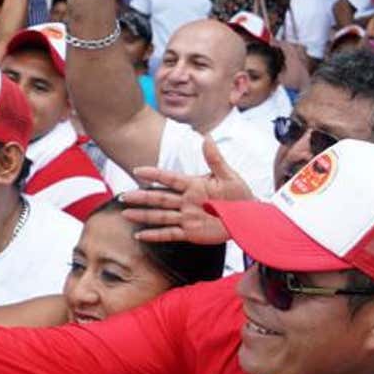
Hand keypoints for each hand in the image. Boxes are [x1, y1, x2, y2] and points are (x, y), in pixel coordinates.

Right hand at [118, 137, 247, 245]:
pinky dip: (154, 235)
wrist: (249, 217)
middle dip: (141, 197)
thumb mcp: (229, 175)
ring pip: (160, 216)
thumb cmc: (240, 195)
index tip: (138, 171)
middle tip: (123, 196)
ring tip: (125, 213)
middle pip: (159, 198)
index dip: (154, 174)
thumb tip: (207, 138)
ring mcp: (186, 217)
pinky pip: (169, 233)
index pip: (170, 179)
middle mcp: (186, 201)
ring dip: (143, 215)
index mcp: (194, 185)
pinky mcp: (190, 232)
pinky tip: (139, 235)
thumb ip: (215, 159)